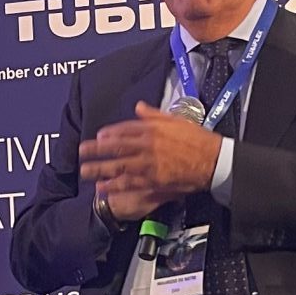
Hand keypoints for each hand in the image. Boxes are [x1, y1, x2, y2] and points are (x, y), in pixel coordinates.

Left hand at [80, 104, 221, 214]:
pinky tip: (102, 187)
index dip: (109, 134)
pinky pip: (129, 183)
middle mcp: (146, 145)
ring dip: (99, 168)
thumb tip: (139, 107)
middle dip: (96, 150)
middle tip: (82, 152)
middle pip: (115, 147)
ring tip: (85, 171)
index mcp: (152, 129)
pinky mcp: (153, 180)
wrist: (213, 160)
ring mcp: (148, 164)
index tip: (99, 137)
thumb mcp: (176, 120)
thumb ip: (154, 115)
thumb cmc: (198, 140)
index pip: (124, 129)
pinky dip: (114, 185)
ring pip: (118, 166)